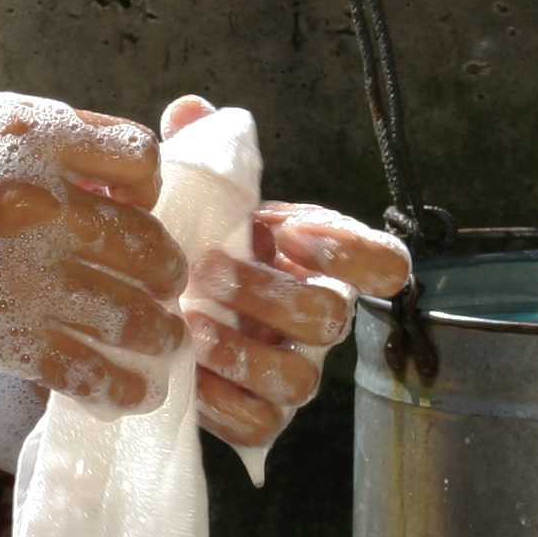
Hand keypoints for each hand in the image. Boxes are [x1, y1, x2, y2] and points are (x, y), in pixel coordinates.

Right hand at [0, 92, 186, 408]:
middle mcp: (39, 204)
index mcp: (31, 137)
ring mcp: (24, 276)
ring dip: (158, 335)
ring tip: (160, 342)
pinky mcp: (3, 341)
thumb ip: (41, 137)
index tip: (131, 207)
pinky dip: (123, 390)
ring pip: (136, 316)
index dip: (146, 189)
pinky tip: (131, 393)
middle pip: (149, 245)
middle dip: (165, 271)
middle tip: (162, 285)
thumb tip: (115, 165)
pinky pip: (92, 375)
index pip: (141, 162)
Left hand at [157, 96, 412, 453]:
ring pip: (299, 379)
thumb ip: (199, 149)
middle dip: (270, 295)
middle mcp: (318, 317)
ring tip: (192, 326)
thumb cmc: (193, 242)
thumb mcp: (195, 193)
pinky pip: (259, 425)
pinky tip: (185, 373)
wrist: (153, 303)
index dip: (351, 250)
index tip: (288, 230)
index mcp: (321, 260)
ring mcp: (292, 369)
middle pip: (332, 318)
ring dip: (244, 353)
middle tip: (210, 272)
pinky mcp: (258, 415)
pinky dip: (222, 403)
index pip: (385, 262)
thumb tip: (191, 111)